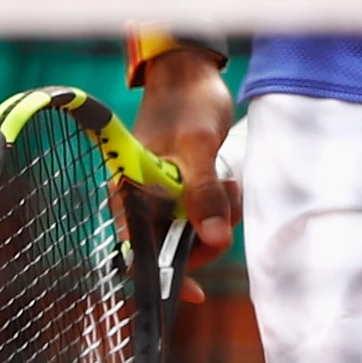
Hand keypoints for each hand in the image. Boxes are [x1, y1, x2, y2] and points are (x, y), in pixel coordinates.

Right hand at [135, 48, 237, 299]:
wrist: (191, 70)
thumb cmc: (187, 101)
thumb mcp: (199, 146)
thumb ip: (203, 192)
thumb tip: (215, 240)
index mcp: (131, 192)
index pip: (138, 251)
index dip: (165, 275)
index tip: (197, 292)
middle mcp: (142, 199)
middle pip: (173, 247)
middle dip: (207, 235)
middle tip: (228, 202)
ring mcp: (163, 195)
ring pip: (195, 233)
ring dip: (219, 217)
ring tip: (231, 184)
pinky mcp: (182, 188)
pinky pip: (204, 215)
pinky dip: (221, 206)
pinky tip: (230, 184)